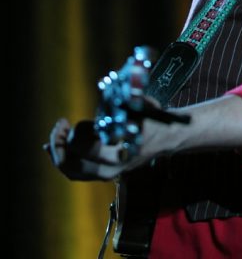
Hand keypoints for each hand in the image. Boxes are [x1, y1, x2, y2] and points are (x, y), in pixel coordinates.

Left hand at [46, 111, 188, 181]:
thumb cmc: (151, 118)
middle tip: (60, 125)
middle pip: (74, 164)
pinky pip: (77, 172)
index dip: (77, 133)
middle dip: (60, 144)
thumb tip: (99, 91)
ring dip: (58, 153)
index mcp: (122, 151)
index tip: (73, 120)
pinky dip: (63, 159)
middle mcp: (113, 167)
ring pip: (72, 171)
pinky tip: (53, 147)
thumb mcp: (139, 106)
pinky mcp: (104, 173)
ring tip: (56, 134)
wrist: (166, 138)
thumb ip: (119, 102)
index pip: (88, 148)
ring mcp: (108, 173)